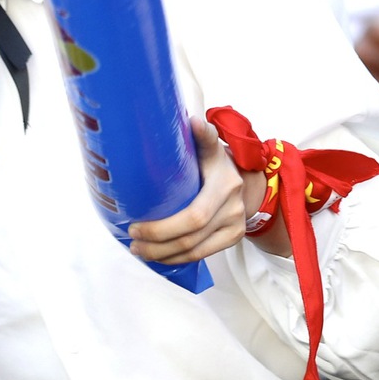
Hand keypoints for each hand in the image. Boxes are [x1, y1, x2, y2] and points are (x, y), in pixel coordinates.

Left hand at [130, 118, 286, 261]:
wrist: (246, 180)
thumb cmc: (217, 164)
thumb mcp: (211, 149)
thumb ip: (203, 137)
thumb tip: (192, 120)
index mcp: (225, 183)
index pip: (194, 215)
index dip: (162, 227)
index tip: (134, 225)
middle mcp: (233, 206)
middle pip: (190, 236)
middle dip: (156, 242)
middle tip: (132, 239)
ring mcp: (236, 224)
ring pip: (194, 249)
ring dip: (162, 254)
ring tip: (139, 249)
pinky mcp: (235, 237)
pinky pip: (202, 255)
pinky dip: (177, 259)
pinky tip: (159, 256)